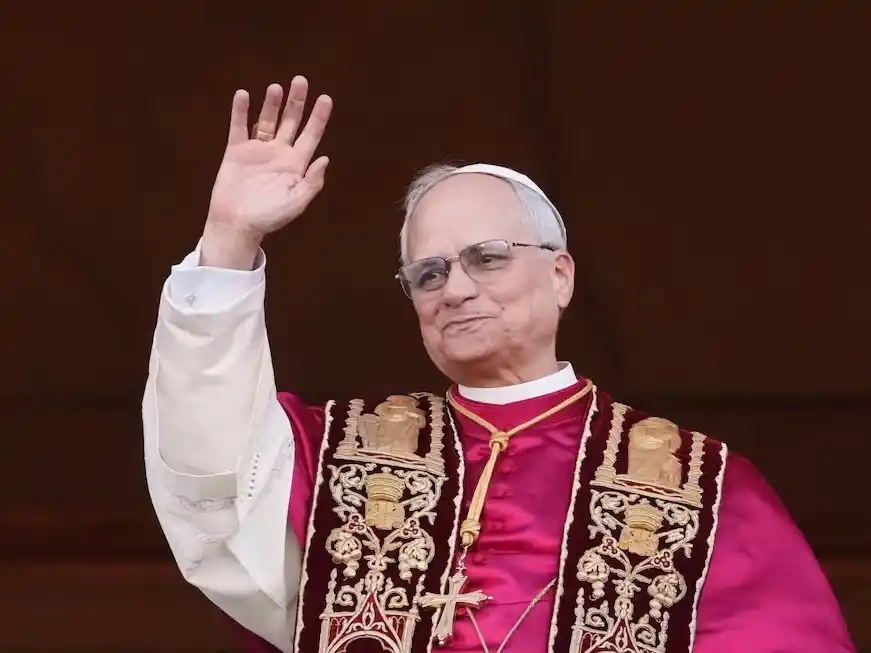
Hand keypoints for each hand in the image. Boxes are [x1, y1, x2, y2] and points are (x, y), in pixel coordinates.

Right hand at [202, 76, 332, 267]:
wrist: (236, 224)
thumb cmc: (268, 217)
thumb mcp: (296, 203)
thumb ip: (311, 183)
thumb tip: (325, 159)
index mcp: (296, 165)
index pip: (310, 136)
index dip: (318, 118)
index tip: (326, 98)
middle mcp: (278, 153)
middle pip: (291, 122)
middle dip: (297, 102)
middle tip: (301, 80)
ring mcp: (257, 150)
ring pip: (267, 121)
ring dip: (272, 104)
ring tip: (276, 88)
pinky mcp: (236, 151)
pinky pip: (239, 127)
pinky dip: (241, 111)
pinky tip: (244, 95)